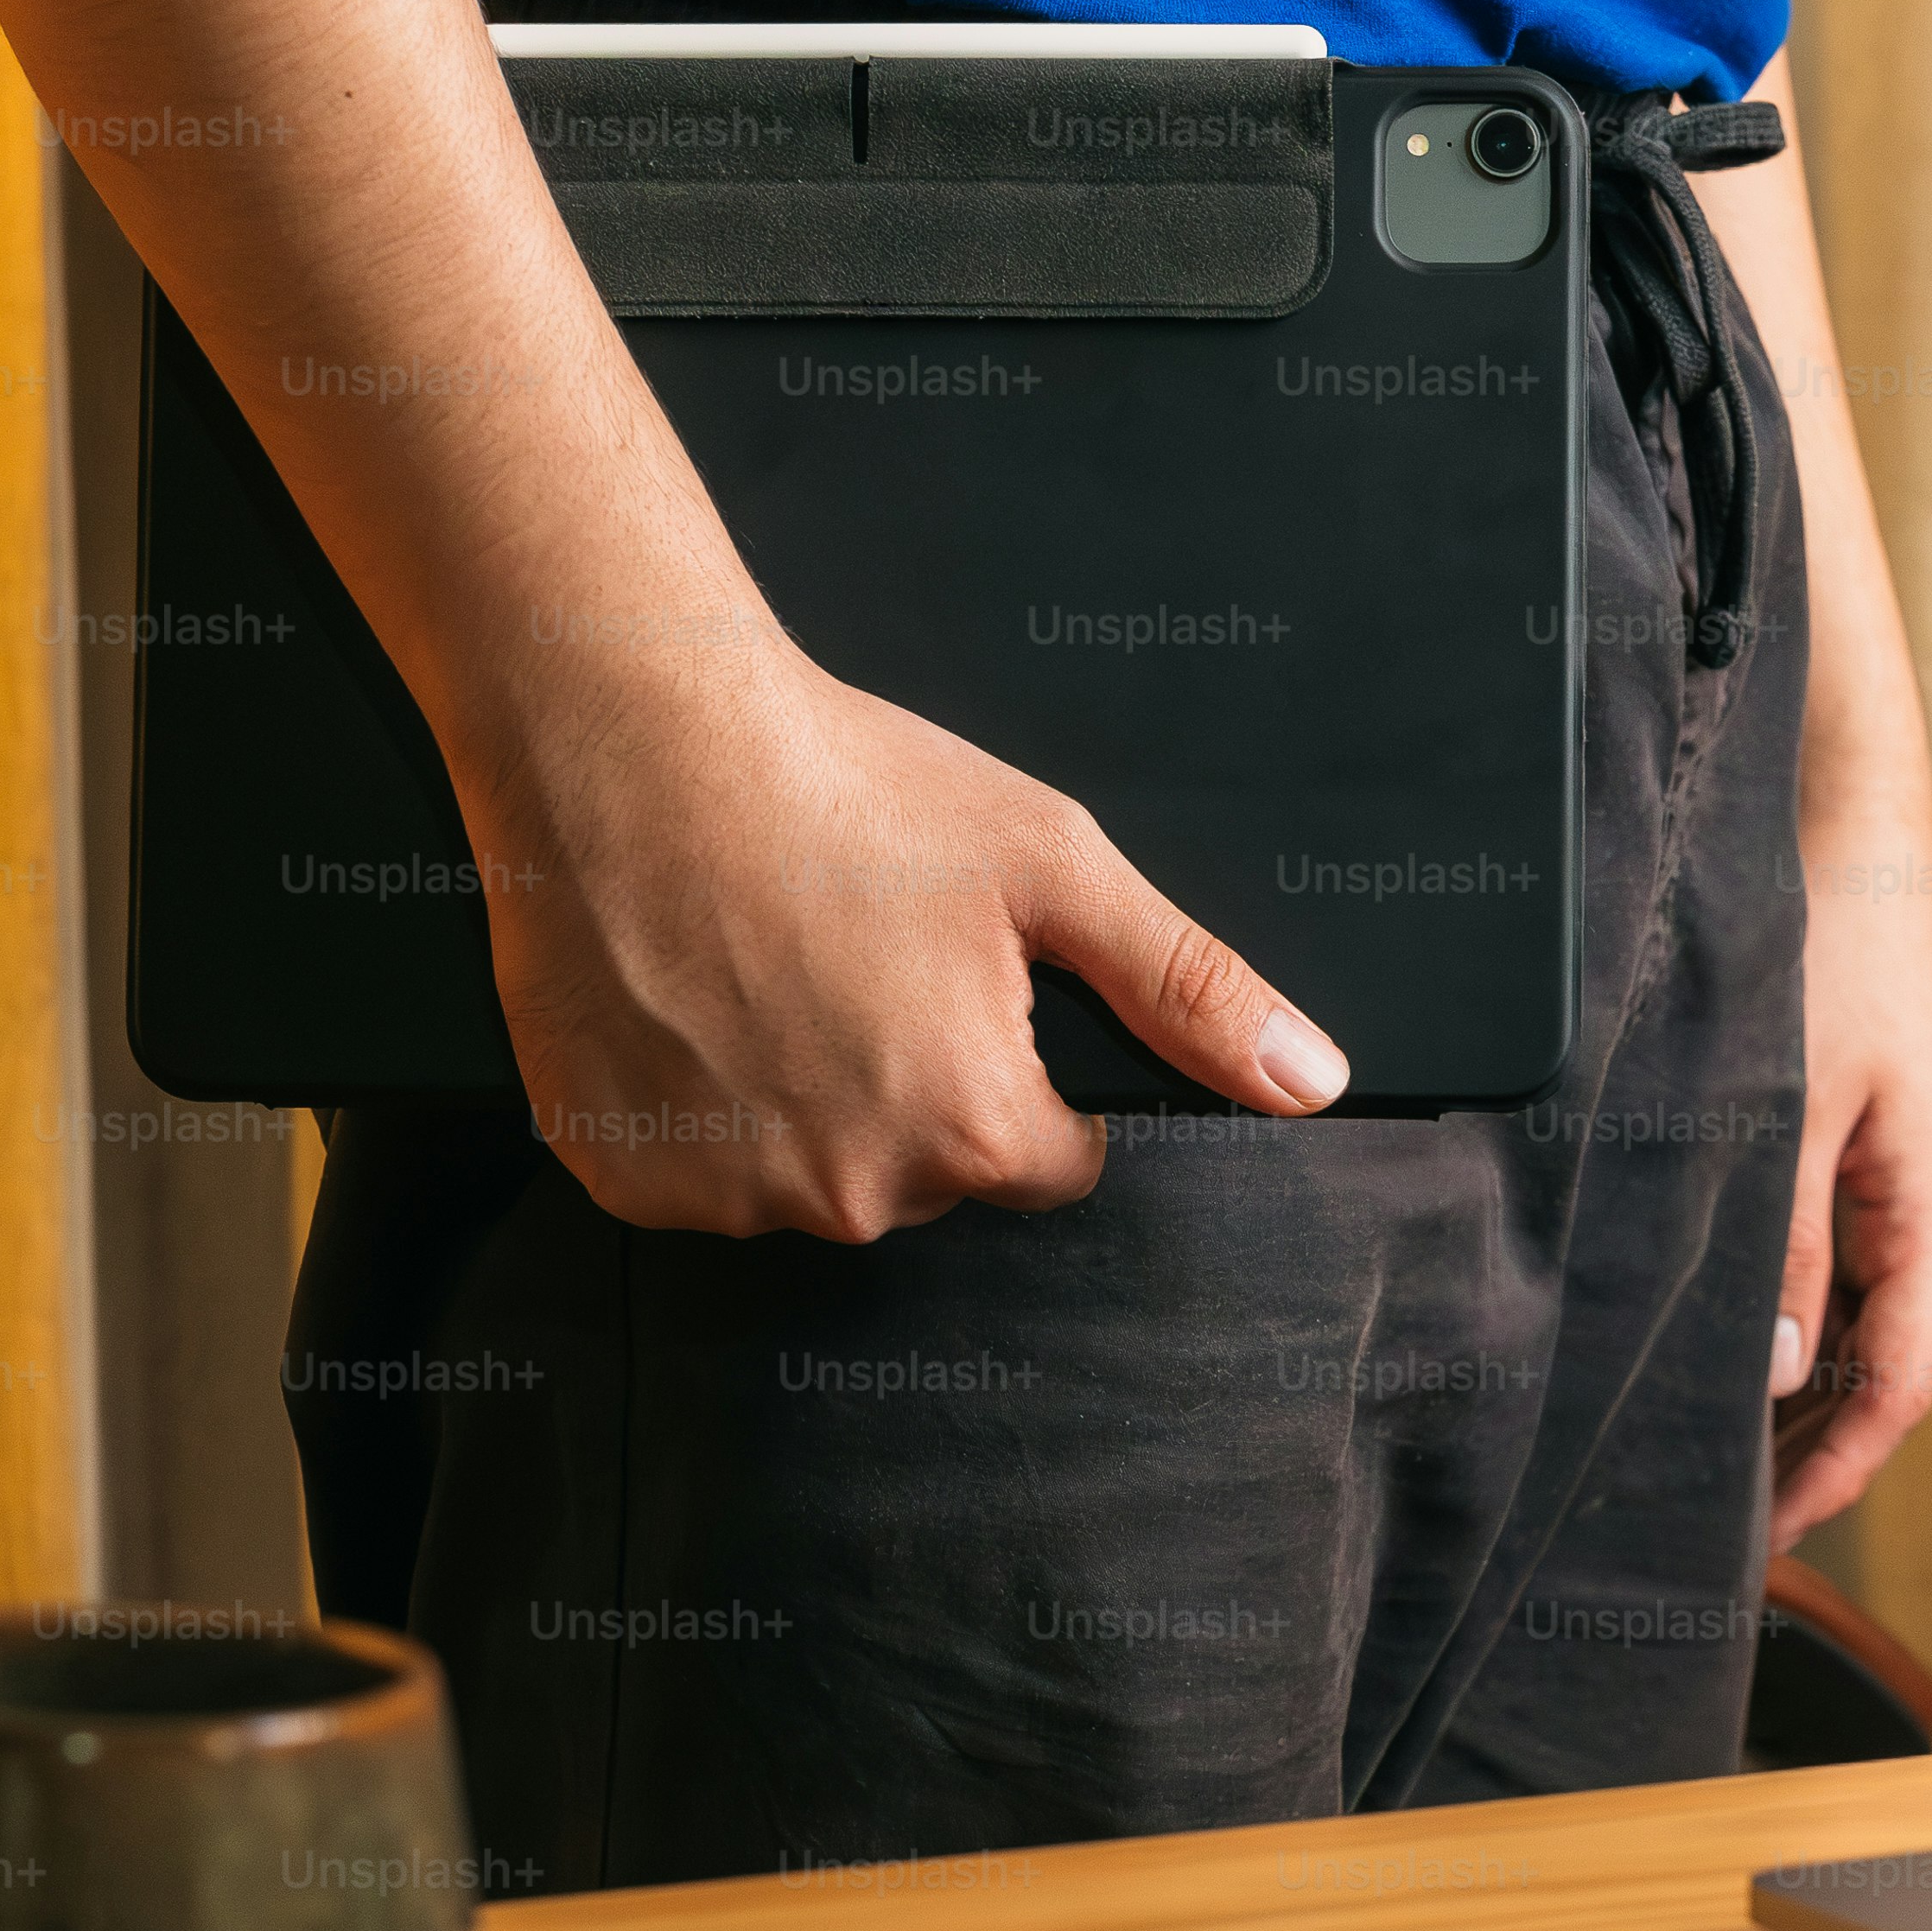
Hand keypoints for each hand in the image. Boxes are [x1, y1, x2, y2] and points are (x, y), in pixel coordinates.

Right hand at [450, 632, 1347, 1238]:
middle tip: (858, 952)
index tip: (969, 985)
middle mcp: (851, 1190)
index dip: (1026, 1070)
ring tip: (768, 961)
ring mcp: (726, 1193)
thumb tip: (1310, 1079)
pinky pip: (695, 1168)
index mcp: (971, 1127)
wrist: (632, 737)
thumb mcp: (1052, 866)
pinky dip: (698, 1102)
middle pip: (929, 1174)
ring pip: (810, 1174)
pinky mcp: (621, 1170)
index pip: (1052, 1161)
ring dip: (802, 1097)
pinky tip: (693, 997)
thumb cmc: (837, 785)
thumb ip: (1188, 987)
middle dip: (913, 1083)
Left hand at [1772, 826, 1931, 1548]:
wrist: (1851, 838)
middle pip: (1874, 1373)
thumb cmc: (1836, 952)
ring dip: (1788, 1393)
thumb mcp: (1794, 1105)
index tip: (1766, 1537)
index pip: (1899, 1388)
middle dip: (1804, 1452)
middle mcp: (1920, 1219)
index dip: (1836, 1473)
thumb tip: (1782, 1372)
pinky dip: (1778, 1322)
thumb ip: (1786, 1242)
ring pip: (1845, 1328)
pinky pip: (1823, 1270)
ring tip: (1700, 1454)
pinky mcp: (1850, 1157)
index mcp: (1931, 1218)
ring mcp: (1887, 1189)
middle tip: (1711, 1516)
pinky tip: (1716, 1347)